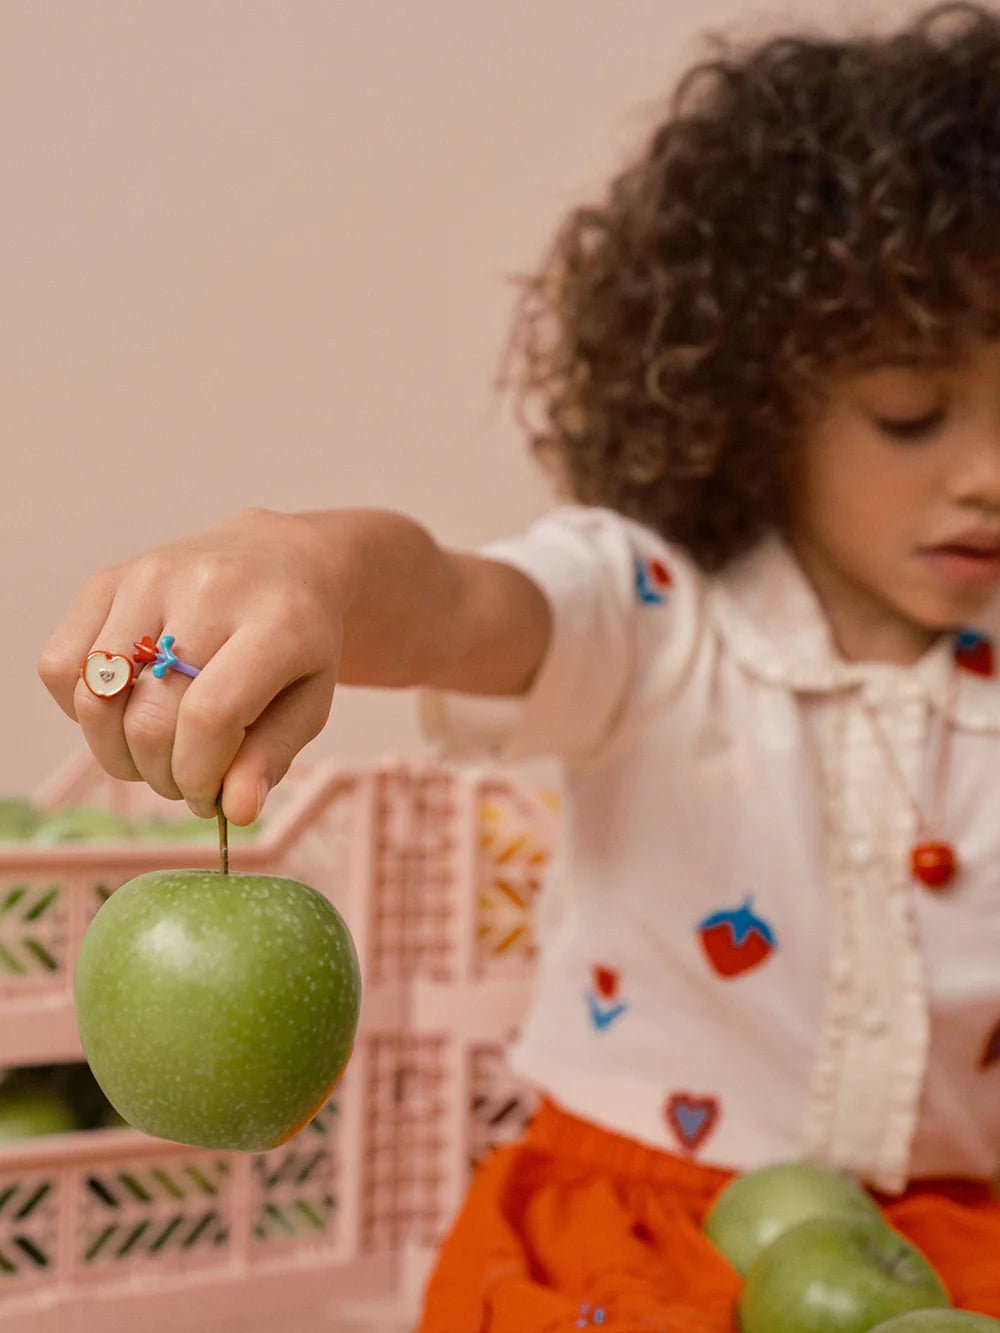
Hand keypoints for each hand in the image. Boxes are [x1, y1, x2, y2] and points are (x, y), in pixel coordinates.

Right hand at [38, 509, 344, 824]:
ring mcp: (150, 576)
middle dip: (162, 774)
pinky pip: (59, 664)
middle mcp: (209, 588)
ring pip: (94, 696)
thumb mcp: (309, 701)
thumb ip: (272, 757)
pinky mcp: (108, 578)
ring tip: (155, 754)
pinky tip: (124, 710)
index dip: (198, 775)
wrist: (278, 559)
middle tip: (186, 780)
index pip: (210, 716)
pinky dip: (81, 709)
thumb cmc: (298, 642)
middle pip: (149, 716)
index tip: (208, 795)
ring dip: (116, 752)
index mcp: (278, 621)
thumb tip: (234, 812)